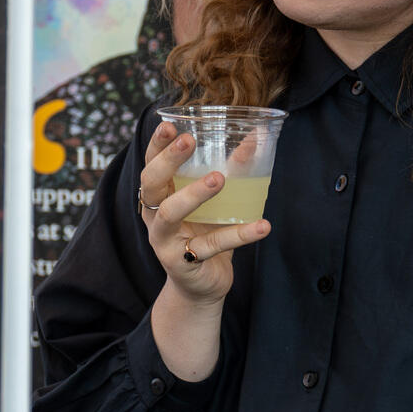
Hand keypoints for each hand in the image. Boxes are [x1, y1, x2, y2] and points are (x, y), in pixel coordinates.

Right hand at [136, 122, 268, 381]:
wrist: (202, 286)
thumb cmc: (204, 235)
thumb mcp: (216, 202)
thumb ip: (230, 170)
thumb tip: (254, 138)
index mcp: (158, 198)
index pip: (150, 165)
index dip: (156, 145)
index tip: (170, 125)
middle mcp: (154, 217)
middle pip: (150, 185)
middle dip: (167, 161)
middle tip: (188, 141)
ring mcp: (165, 241)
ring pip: (170, 214)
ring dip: (193, 194)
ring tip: (220, 178)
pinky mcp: (183, 263)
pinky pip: (211, 246)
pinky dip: (239, 235)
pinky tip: (262, 225)